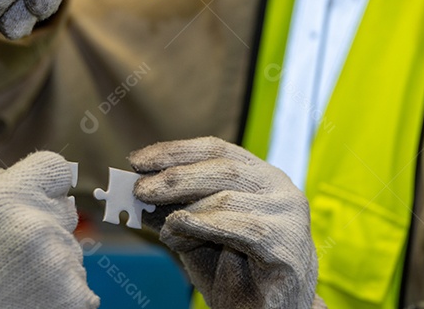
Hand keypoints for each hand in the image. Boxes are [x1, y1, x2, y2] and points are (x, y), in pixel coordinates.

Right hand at [0, 152, 99, 308]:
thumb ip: (1, 184)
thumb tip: (41, 175)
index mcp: (6, 198)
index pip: (56, 168)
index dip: (48, 185)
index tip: (38, 200)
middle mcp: (37, 225)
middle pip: (66, 211)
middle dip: (46, 228)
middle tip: (12, 255)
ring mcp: (59, 262)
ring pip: (71, 250)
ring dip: (52, 263)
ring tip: (16, 282)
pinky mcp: (75, 296)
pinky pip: (80, 283)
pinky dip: (61, 292)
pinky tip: (31, 301)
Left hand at [130, 137, 325, 308]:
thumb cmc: (235, 274)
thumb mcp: (196, 236)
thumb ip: (172, 211)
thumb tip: (134, 191)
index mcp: (258, 175)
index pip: (215, 149)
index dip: (174, 152)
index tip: (137, 160)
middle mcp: (278, 186)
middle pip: (222, 168)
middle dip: (175, 177)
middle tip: (139, 190)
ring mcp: (289, 213)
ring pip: (228, 197)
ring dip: (186, 212)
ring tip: (165, 232)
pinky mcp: (289, 244)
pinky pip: (244, 227)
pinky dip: (205, 225)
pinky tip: (179, 228)